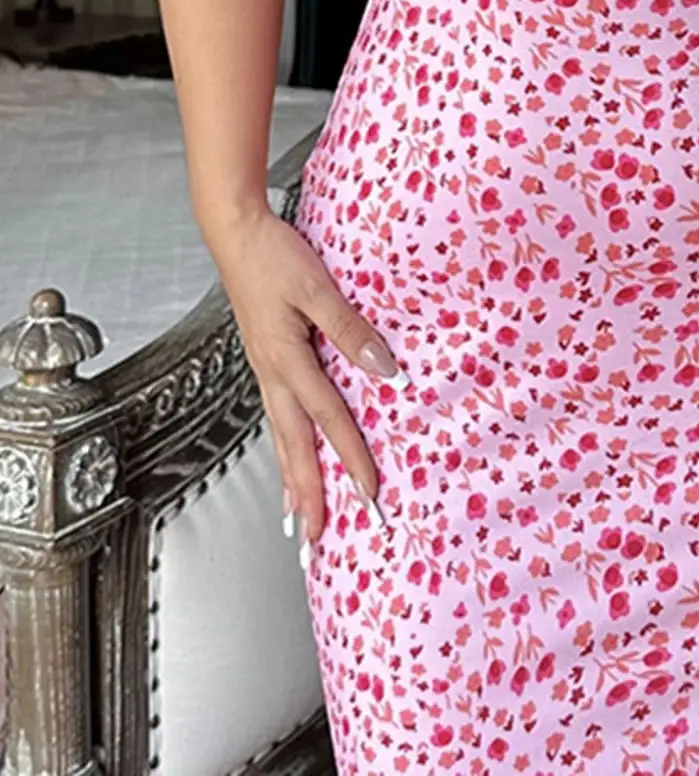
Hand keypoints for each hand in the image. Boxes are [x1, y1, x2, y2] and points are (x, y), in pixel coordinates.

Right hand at [213, 207, 402, 549]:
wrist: (234, 233)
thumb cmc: (274, 255)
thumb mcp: (319, 289)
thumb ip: (351, 331)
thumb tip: (386, 370)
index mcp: (286, 360)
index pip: (329, 421)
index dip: (351, 460)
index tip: (371, 496)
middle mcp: (272, 374)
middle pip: (294, 448)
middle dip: (308, 498)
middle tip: (317, 545)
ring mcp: (265, 370)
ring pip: (282, 438)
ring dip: (292, 482)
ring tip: (300, 522)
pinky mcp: (265, 360)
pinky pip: (278, 417)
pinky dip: (285, 448)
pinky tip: (292, 458)